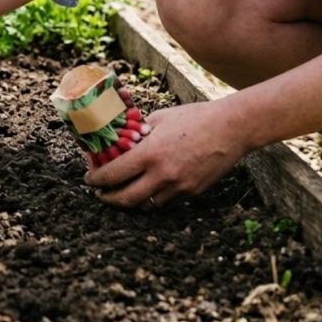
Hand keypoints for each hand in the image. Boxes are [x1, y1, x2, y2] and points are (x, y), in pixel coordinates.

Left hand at [83, 101, 249, 207]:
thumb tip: (123, 140)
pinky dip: (155, 196)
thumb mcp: (160, 119)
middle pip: (126, 199)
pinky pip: (167, 199)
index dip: (96, 179)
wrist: (232, 128)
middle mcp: (163, 175)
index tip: (89, 179)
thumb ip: (139, 132)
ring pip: (147, 204)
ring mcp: (179, 186)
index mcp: (150, 154)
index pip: (113, 174)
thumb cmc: (195, 117)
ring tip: (122, 192)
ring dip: (132, 200)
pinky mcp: (193, 192)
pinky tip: (150, 186)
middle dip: (108, 199)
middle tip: (100, 194)